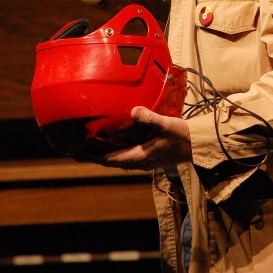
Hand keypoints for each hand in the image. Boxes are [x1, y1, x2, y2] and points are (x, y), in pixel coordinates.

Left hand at [77, 107, 191, 170]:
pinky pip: (125, 153)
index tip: (77, 151)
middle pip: (110, 160)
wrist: (199, 144)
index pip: (110, 159)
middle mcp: (139, 161)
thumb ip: (150, 118)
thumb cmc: (183, 136)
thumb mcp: (166, 125)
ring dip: (102, 153)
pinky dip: (114, 149)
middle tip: (74, 149)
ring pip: (117, 157)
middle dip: (93, 155)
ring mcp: (144, 159)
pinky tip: (112, 141)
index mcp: (139, 157)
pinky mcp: (149, 154)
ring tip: (88, 146)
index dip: (92, 155)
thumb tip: (133, 111)